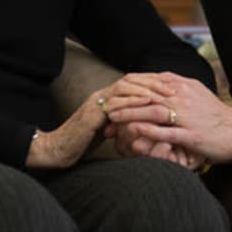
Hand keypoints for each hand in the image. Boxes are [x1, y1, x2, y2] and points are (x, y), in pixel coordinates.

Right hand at [25, 73, 172, 168]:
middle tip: (172, 87)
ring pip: (123, 86)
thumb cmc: (82, 144)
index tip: (172, 86)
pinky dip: (132, 101)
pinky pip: (114, 103)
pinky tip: (146, 102)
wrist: (58, 151)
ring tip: (164, 94)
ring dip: (146, 88)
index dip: (152, 82)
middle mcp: (101, 95)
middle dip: (153, 81)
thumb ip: (122, 122)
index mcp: (106, 97)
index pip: (132, 82)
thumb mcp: (107, 131)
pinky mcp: (91, 114)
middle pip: (130, 79)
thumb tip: (144, 123)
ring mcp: (95, 102)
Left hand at [106, 72, 231, 162]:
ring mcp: (189, 117)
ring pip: (154, 112)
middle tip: (105, 109)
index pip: (150, 84)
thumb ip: (176, 83)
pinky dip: (149, 130)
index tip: (112, 96)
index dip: (129, 89)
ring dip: (131, 114)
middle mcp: (184, 98)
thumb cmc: (215, 113)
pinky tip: (135, 130)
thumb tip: (156, 78)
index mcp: (183, 86)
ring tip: (112, 117)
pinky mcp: (193, 135)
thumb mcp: (196, 91)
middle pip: (147, 96)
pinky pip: (168, 132)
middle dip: (124, 102)